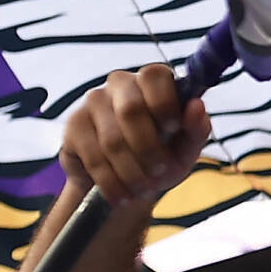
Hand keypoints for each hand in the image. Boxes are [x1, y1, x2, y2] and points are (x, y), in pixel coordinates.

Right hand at [58, 64, 213, 206]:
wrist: (125, 182)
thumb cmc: (162, 156)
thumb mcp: (186, 148)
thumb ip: (197, 129)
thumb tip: (197, 105)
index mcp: (152, 81)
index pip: (154, 76)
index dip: (164, 102)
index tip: (173, 127)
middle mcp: (120, 84)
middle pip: (130, 110)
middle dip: (148, 149)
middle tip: (160, 172)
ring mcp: (93, 102)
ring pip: (112, 140)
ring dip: (131, 172)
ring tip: (143, 189)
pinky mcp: (74, 125)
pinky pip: (93, 156)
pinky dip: (111, 182)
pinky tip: (122, 195)